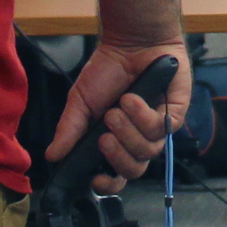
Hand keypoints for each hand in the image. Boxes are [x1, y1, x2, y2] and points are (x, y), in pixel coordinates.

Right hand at [53, 39, 191, 192]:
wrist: (131, 41)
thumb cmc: (107, 71)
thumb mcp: (80, 101)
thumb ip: (69, 129)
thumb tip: (52, 156)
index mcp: (115, 143)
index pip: (115, 177)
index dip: (107, 185)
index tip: (96, 178)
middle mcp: (137, 140)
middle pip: (133, 170)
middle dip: (118, 156)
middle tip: (104, 136)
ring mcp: (158, 128)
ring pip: (148, 151)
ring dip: (129, 131)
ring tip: (117, 108)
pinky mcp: (174, 114)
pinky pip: (163, 130)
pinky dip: (143, 116)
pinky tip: (132, 99)